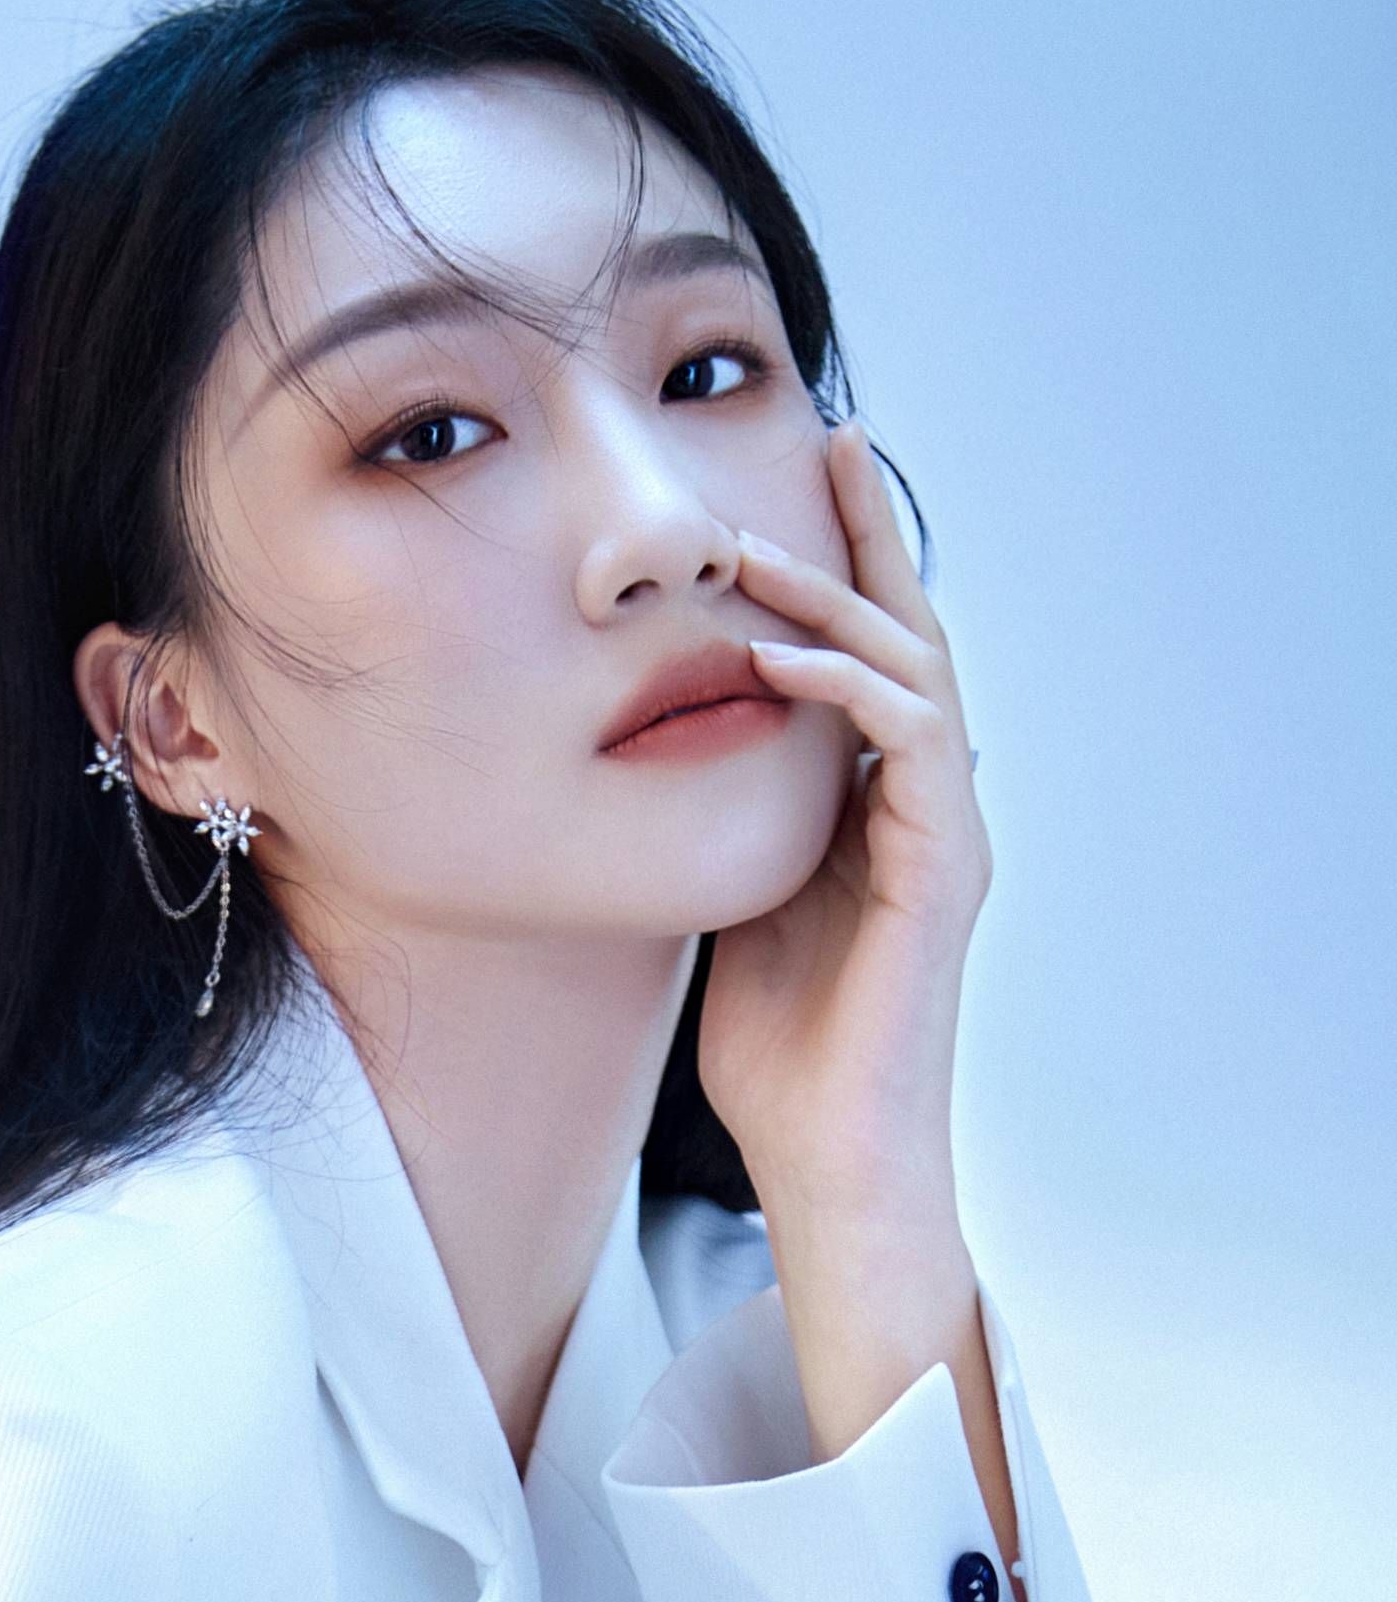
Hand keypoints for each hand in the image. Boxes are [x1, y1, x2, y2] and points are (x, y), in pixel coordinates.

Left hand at [695, 418, 1016, 1553]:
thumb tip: (658, 743)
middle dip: (867, 538)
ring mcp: (944, 838)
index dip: (845, 567)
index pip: (873, 658)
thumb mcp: (727, 901)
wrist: (823, 1158)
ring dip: (843, 601)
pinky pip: (913, 748)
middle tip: (828, 443)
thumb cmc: (776, 1052)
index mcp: (880, 811)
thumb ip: (725, 818)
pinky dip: (853, 692)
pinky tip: (786, 657)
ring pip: (918, 673)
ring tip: (762, 551)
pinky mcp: (944, 874)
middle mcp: (928, 809)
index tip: (796, 485)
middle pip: (913, 636)